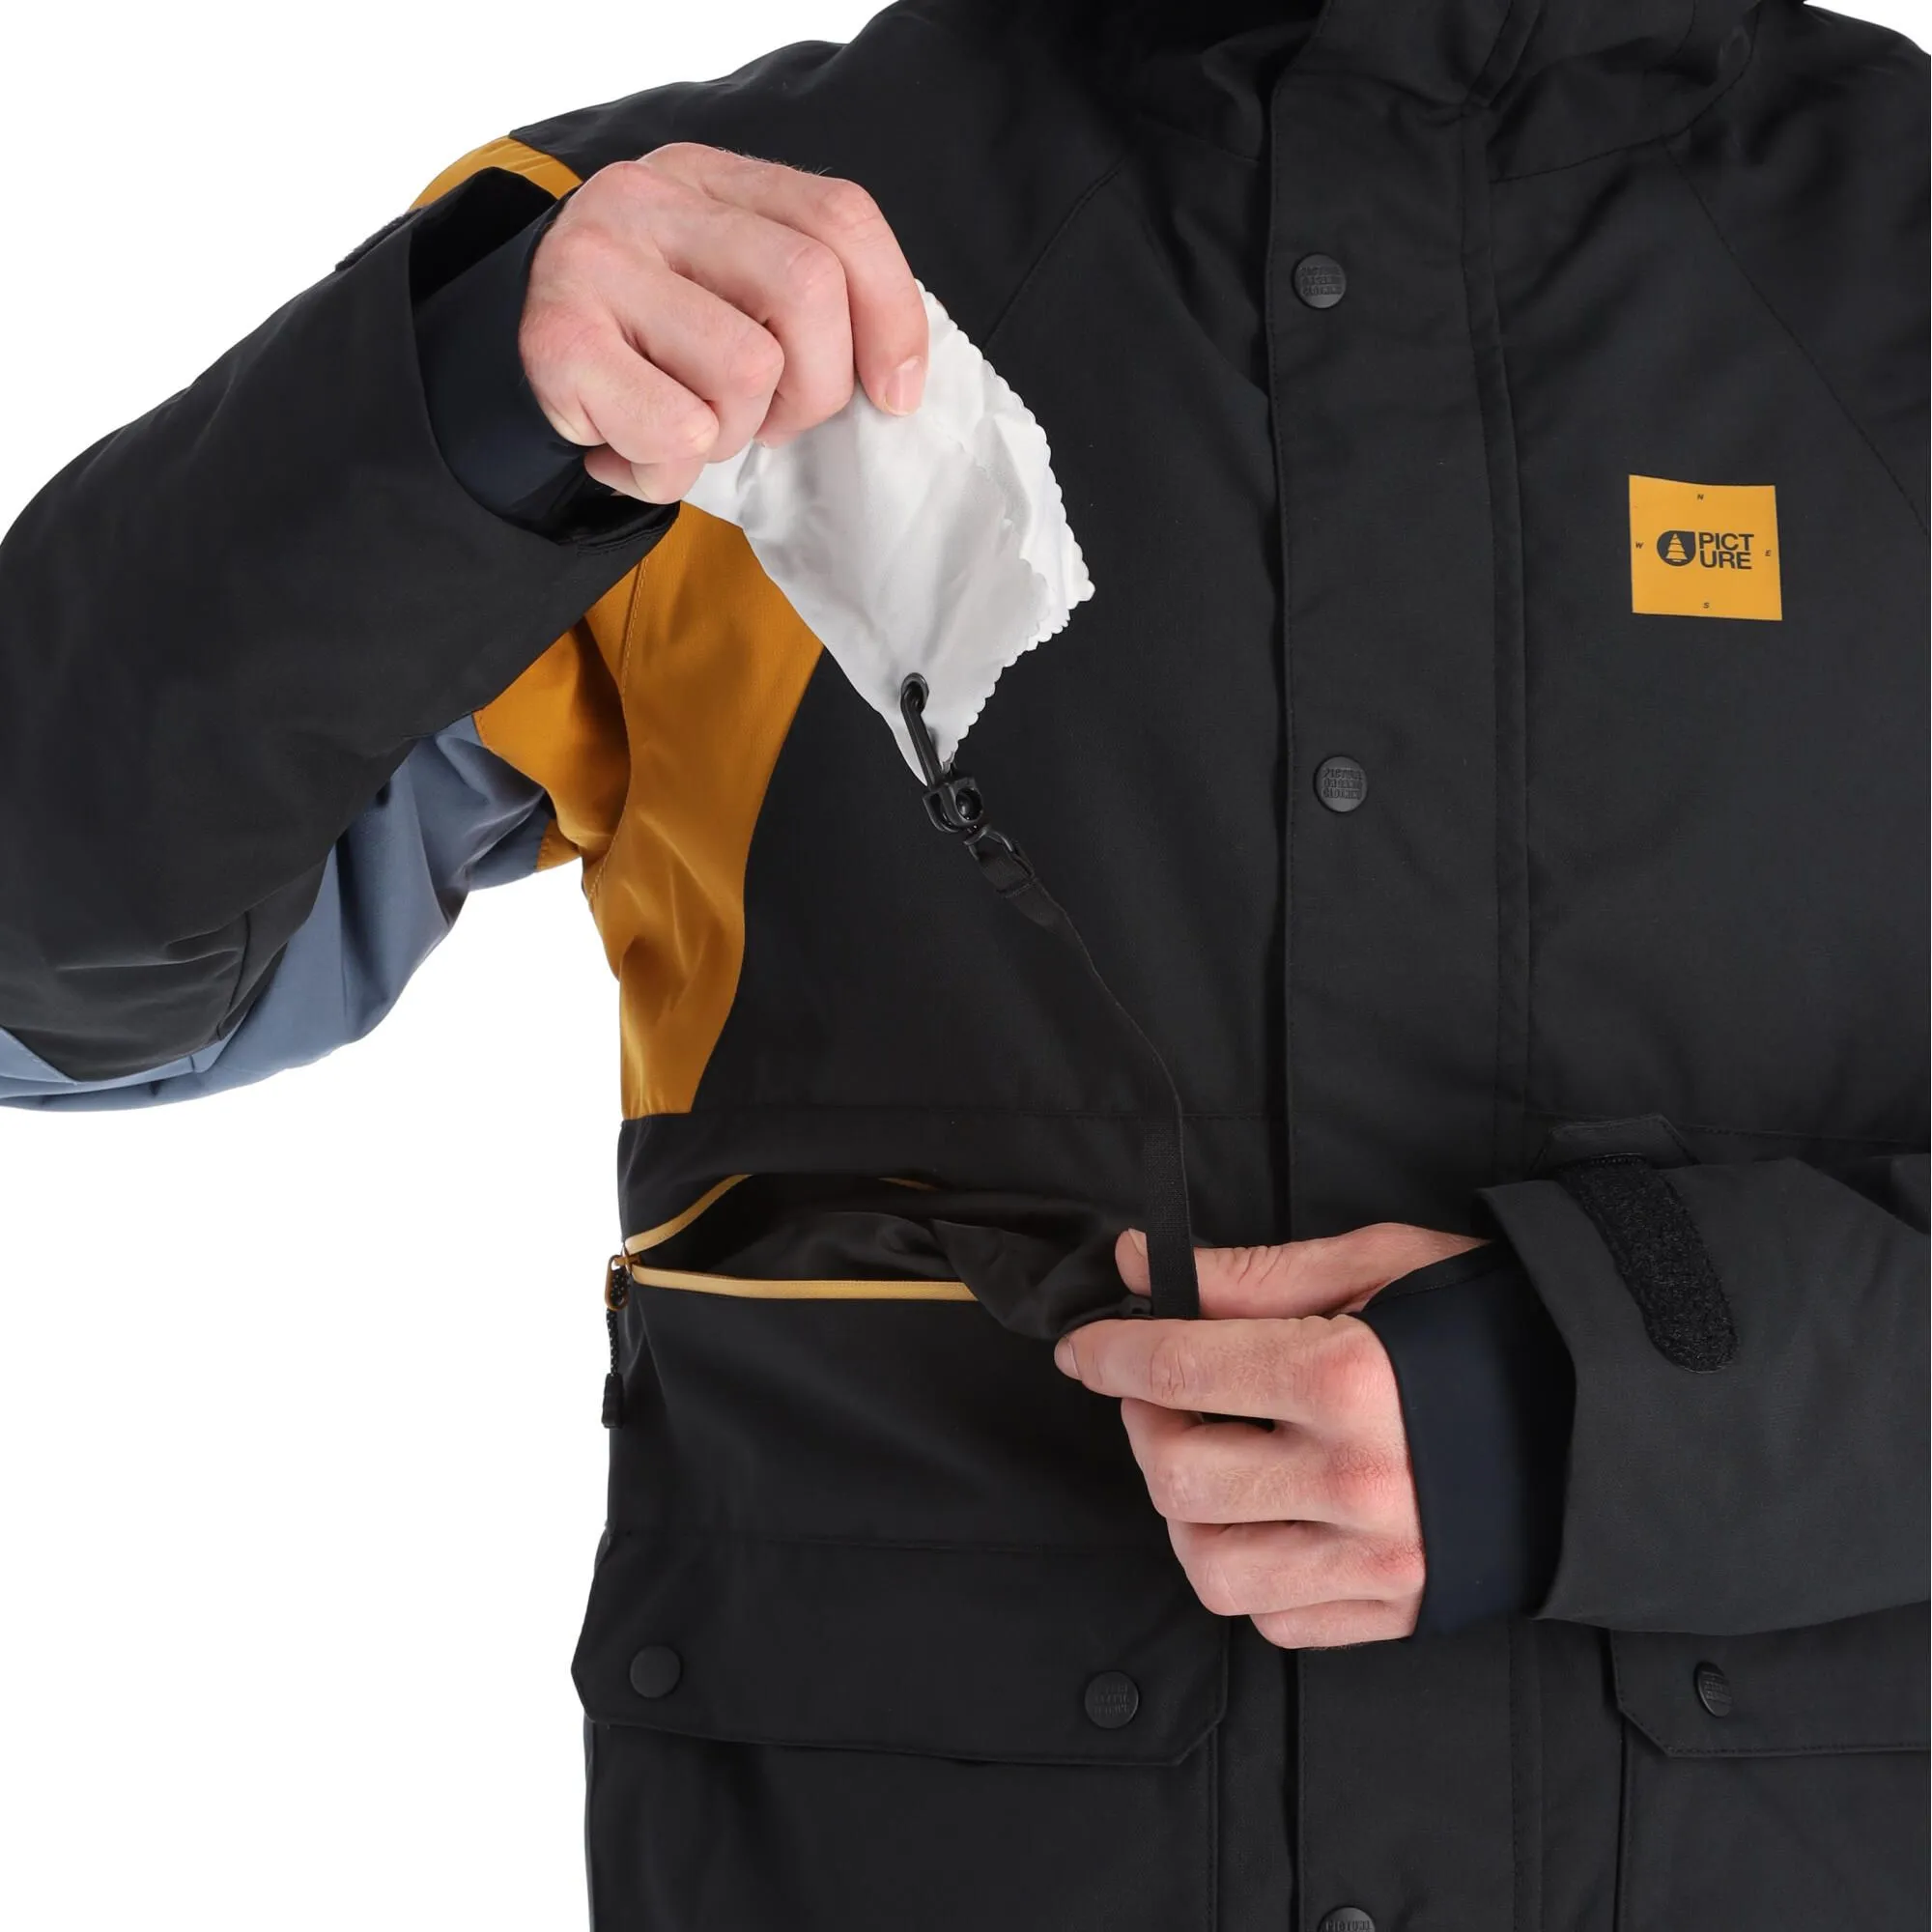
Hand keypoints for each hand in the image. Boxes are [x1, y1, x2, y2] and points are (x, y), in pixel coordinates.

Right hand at [520, 143, 928, 501]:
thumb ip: (807, 301)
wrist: (511, 361)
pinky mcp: (561, 340)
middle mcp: (651, 198)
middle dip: (814, 388)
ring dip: (733, 434)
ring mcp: (599, 262)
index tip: (896, 393)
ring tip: (685, 426)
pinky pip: (679, 431)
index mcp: (710, 178)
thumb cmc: (647, 343)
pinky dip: (670, 472)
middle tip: (770, 420)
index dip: (892, 313)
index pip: (839, 217)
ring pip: (747, 370)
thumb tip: (898, 380)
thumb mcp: (727, 293)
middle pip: (808, 286)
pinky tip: (633, 449)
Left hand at [1053, 1223, 1483, 1647]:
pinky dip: (1245, 1569)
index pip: (1178, 1367)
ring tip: (1209, 1454)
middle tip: (1158, 1389)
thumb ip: (1249, 1273)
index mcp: (1348, 1378)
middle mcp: (1358, 1481)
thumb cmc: (1495, 1322)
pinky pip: (1274, 1618)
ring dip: (1182, 1507)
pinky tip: (1265, 1513)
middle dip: (1140, 1422)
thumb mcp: (1379, 1262)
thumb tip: (1138, 1267)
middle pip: (1176, 1474)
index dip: (1110, 1352)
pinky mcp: (1398, 1613)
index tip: (1083, 1345)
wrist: (1615, 1416)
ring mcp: (1379, 1562)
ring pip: (1209, 1566)